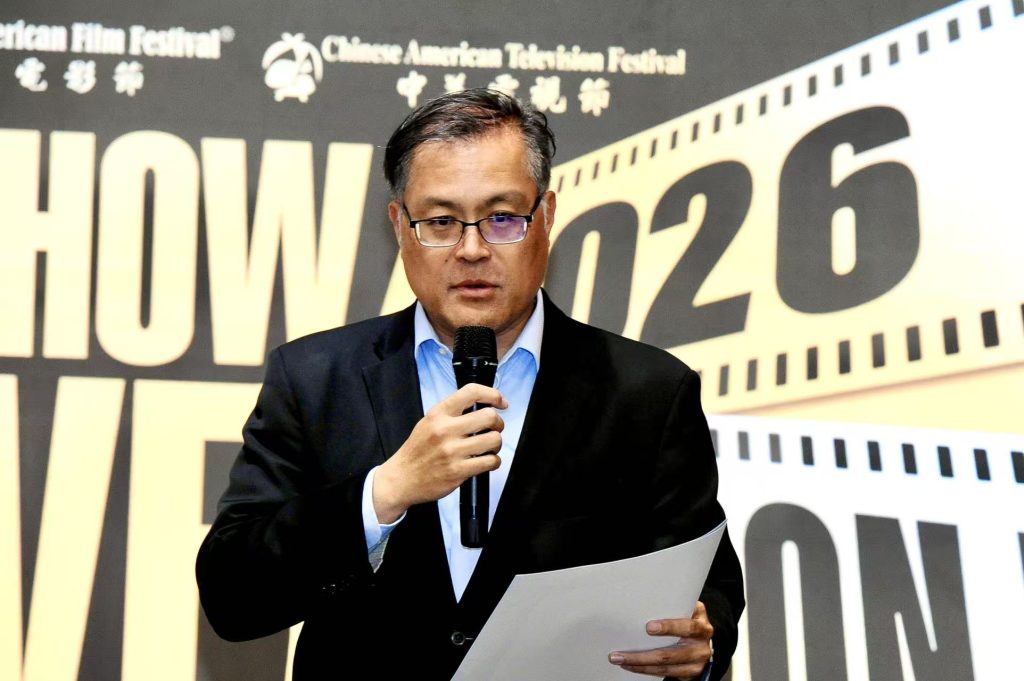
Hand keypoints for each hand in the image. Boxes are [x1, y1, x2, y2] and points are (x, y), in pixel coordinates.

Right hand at [373, 383, 506, 521]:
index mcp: (438, 414)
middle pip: (489, 416)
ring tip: (489, 447)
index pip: (471, 392)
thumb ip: (452, 413)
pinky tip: (486, 461)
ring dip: (497, 444)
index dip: (492, 394)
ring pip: (494, 440)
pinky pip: (490, 462)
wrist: (402, 478)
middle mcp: (445, 430)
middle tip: (494, 429)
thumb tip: (482, 406)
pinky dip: (494, 461)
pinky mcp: (458, 471)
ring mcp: (452, 451)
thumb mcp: (428, 422)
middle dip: (498, 423)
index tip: (500, 402)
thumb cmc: (417, 451)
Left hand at [608, 601, 713, 679]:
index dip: (669, 627)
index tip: (648, 627)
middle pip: (671, 654)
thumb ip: (673, 606)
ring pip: (665, 668)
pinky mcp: (688, 674)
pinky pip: (665, 674)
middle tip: (620, 654)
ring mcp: (696, 664)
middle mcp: (701, 647)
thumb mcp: (688, 609)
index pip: (687, 627)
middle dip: (643, 655)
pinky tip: (631, 666)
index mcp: (702, 626)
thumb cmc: (689, 619)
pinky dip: (646, 670)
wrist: (703, 640)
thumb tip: (644, 600)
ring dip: (639, 665)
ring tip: (619, 660)